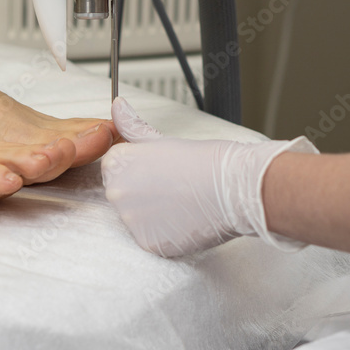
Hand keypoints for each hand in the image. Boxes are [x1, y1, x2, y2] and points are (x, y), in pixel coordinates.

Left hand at [100, 98, 313, 256]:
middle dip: (143, 189)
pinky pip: (151, 237)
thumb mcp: (162, 139)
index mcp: (117, 164)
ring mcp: (131, 221)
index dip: (140, 167)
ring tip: (180, 200)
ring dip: (153, 212)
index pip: (114, 168)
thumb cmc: (205, 161)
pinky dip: (165, 231)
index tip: (160, 168)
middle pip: (122, 192)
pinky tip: (184, 217)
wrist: (234, 188)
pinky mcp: (149, 243)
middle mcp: (116, 194)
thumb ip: (132, 127)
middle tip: (173, 183)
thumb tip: (117, 105)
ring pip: (136, 217)